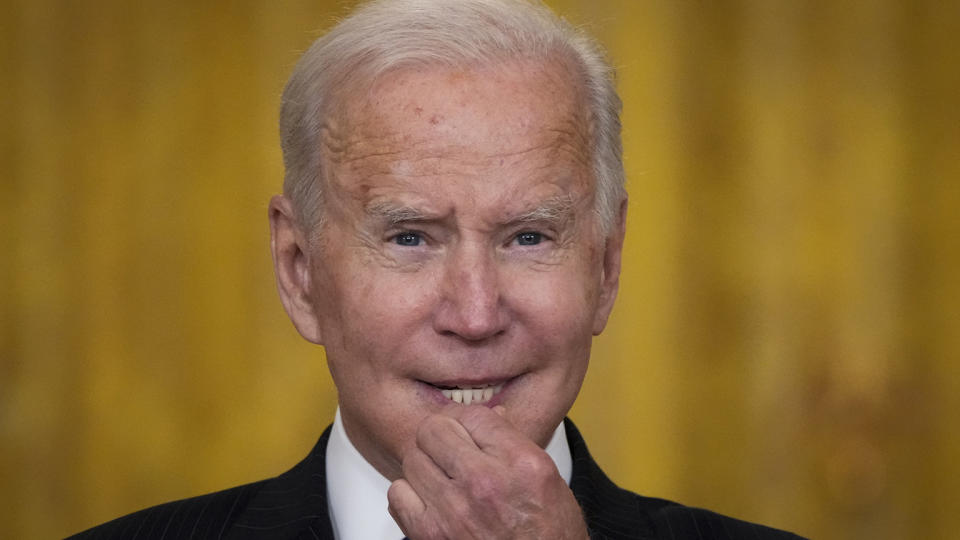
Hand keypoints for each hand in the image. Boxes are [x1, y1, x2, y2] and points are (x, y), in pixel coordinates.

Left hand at [387, 405, 588, 539]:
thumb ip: (514, 442)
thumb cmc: (548, 535)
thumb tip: (488, 417)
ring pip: (412, 458)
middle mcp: (485, 483)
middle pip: (434, 429)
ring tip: (443, 479)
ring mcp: (454, 510)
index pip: (473, 414)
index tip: (468, 433)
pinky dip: (409, 495)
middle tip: (450, 451)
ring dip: (425, 466)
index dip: (467, 422)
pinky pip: (397, 493)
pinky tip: (431, 501)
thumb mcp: (547, 478)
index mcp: (520, 463)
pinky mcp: (430, 534)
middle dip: (441, 437)